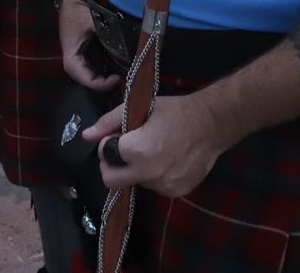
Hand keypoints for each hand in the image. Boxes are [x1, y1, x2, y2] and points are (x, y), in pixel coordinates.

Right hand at [60, 0, 120, 91]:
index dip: (103, 84)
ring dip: (108, 76)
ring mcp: (81, 58)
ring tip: (124, 72)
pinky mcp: (86, 53)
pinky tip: (120, 64)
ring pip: (94, 75)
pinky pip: (97, 67)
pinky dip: (108, 68)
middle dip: (107, 82)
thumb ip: (108, 37)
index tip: (118, 77)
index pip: (87, 80)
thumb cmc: (79, 11)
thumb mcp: (94, 23)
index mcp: (72, 57)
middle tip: (124, 77)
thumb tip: (125, 50)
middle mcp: (75, 62)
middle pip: (91, 81)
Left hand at [82, 91, 230, 197]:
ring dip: (135, 170)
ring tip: (152, 150)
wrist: (212, 124)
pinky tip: (166, 159)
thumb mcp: (139, 108)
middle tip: (122, 152)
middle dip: (111, 166)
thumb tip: (86, 135)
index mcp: (138, 151)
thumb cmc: (175, 112)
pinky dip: (153, 175)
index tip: (116, 136)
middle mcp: (149, 173)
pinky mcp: (176, 192)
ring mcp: (164, 186)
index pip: (104, 155)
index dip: (106, 144)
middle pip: (112, 181)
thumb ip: (109, 122)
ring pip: (134, 183)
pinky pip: (153, 187)